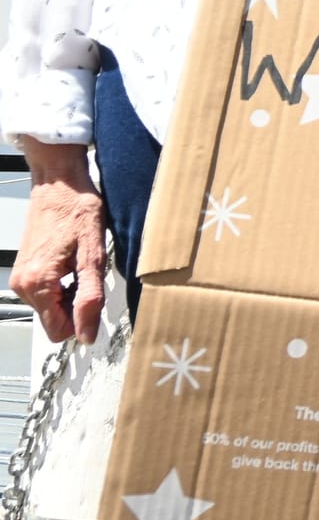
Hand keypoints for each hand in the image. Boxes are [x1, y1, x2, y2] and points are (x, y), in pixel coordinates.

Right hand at [11, 144, 108, 344]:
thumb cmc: (78, 211)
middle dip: (77, 306)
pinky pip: (46, 294)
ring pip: (51, 308)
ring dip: (70, 294)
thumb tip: (86, 334)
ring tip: (80, 265)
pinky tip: (72, 263)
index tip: (95, 297)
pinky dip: (63, 286)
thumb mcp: (93, 255)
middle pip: (54, 321)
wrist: (59, 185)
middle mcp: (23, 285)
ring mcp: (21, 278)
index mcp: (38, 285)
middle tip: (89, 275)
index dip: (82, 322)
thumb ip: (90, 297)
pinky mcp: (25, 271)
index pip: (58, 331)